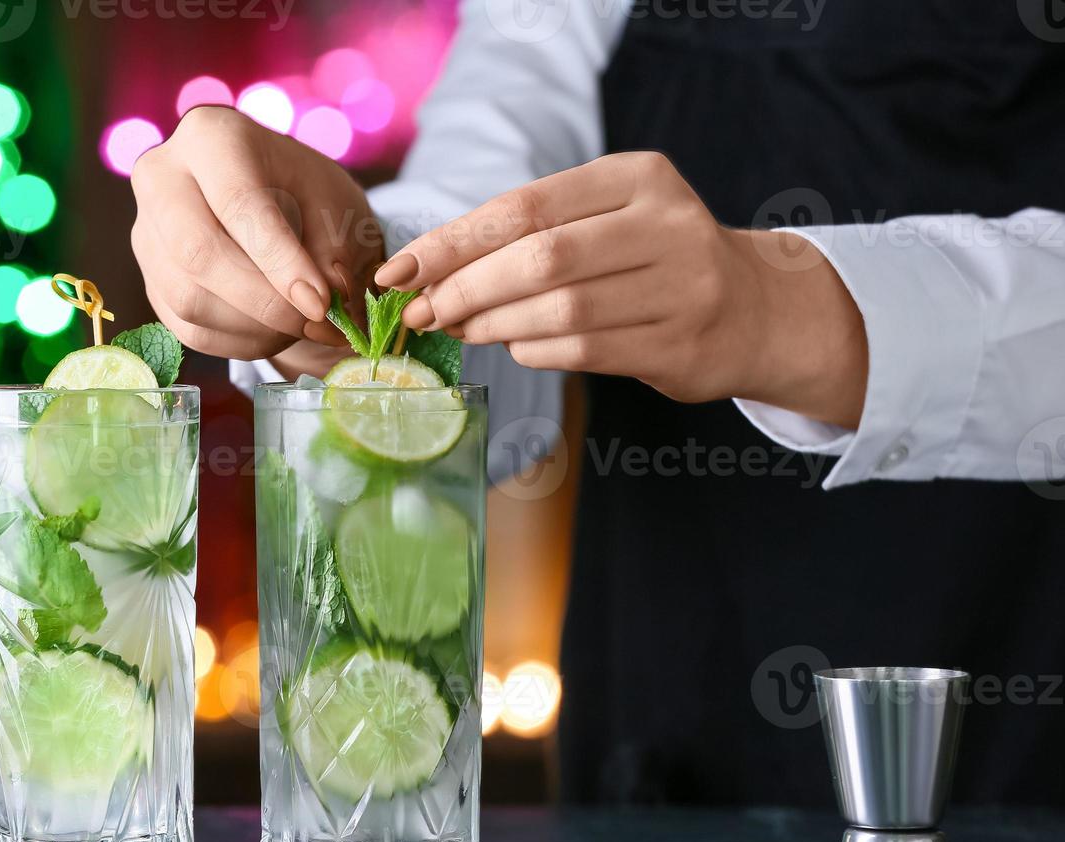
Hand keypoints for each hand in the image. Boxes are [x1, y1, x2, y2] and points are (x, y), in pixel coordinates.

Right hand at [131, 107, 383, 360]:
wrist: (277, 205)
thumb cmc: (307, 196)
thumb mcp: (336, 205)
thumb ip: (334, 247)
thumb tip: (326, 299)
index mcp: (211, 135)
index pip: (238, 203)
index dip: (280, 261)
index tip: (322, 303)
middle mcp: (162, 178)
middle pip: (196, 251)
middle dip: (263, 301)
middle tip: (316, 323)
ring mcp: (146, 232)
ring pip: (188, 298)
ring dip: (255, 327)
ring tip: (302, 324)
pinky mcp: (150, 280)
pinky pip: (188, 328)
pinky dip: (240, 342)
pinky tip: (275, 331)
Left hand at [375, 152, 867, 427]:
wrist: (756, 307)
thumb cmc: (653, 258)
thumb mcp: (606, 218)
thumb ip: (530, 234)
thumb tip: (429, 274)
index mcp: (637, 178)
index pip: (523, 207)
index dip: (452, 242)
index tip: (399, 271)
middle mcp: (667, 224)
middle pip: (540, 258)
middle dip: (465, 288)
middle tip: (423, 312)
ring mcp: (682, 287)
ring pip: (560, 310)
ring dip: (494, 324)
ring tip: (460, 329)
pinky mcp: (681, 345)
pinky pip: (585, 350)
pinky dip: (535, 349)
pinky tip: (513, 344)